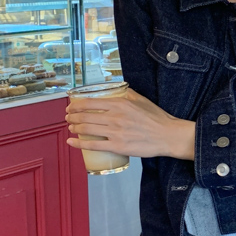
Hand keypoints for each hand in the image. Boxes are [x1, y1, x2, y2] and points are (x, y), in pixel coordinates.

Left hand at [65, 88, 194, 160]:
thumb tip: (118, 89)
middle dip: (72, 117)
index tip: (71, 107)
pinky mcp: (117, 146)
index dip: (76, 105)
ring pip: (87, 129)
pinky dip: (79, 143)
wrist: (167, 135)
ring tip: (70, 128)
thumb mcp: (141, 99)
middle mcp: (115, 117)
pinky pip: (93, 145)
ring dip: (74, 128)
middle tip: (68, 118)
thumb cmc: (156, 118)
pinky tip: (71, 141)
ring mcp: (115, 132)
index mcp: (119, 103)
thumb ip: (127, 93)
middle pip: (85, 116)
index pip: (90, 102)